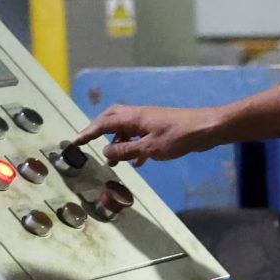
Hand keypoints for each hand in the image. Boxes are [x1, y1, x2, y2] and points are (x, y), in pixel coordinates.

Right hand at [72, 104, 222, 166]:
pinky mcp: (159, 129)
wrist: (206, 129)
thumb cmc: (179, 137)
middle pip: (111, 119)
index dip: (87, 133)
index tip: (74, 142)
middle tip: (89, 143)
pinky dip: (134, 147)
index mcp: (133, 118)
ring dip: (117, 143)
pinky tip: (137, 162)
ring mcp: (149, 121)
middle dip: (98, 130)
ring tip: (113, 161)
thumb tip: (106, 152)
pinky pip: (139, 136)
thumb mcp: (150, 148)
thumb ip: (126, 150)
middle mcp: (138, 116)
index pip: (103, 124)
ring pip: (126, 129)